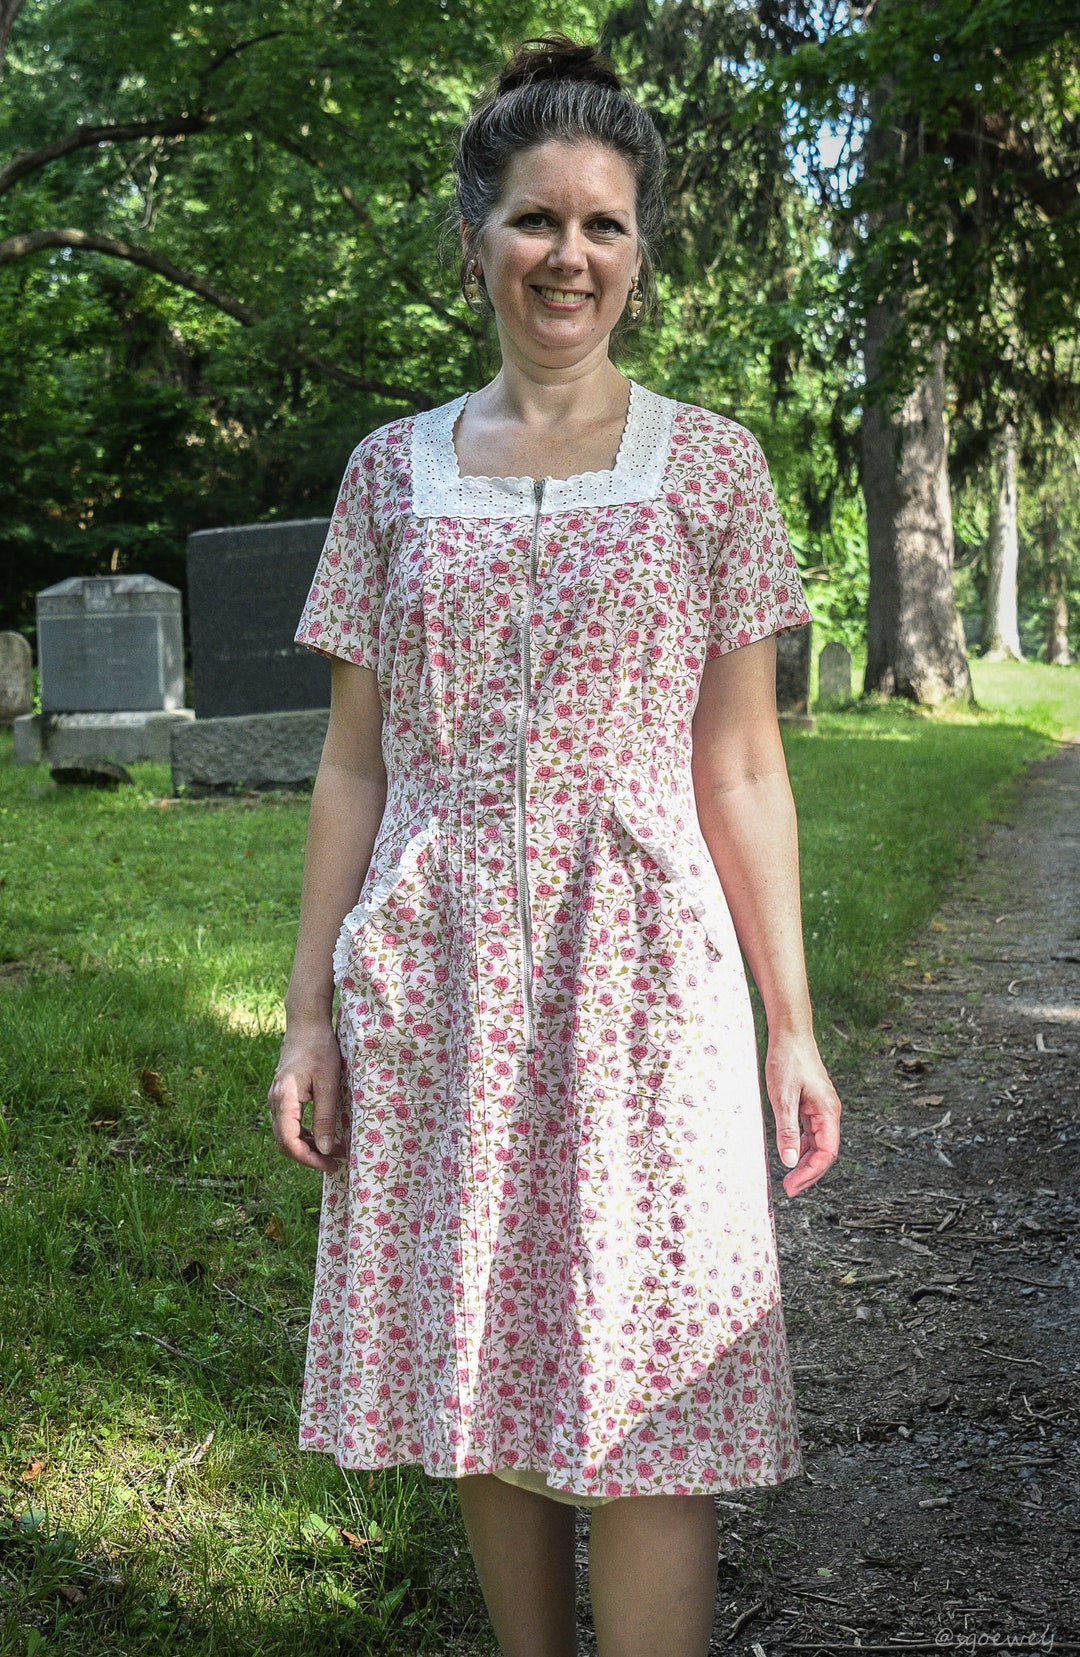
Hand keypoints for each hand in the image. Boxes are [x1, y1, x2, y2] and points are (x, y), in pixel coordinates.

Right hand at [268, 1020, 346, 1172]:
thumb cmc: (319, 1049)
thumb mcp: (328, 1083)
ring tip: (334, 1151)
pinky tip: (323, 1136)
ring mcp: (276, 1099)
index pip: (289, 1142)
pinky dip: (304, 1134)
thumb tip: (326, 1149)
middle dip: (309, 1157)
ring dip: (308, 1146)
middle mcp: (275, 1102)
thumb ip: (325, 1117)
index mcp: (284, 1099)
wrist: (306, 1024)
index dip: (308, 1159)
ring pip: (286, 1135)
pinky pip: (289, 1124)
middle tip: (335, 1162)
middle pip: (285, 1143)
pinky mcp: (283, 1097)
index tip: (330, 1164)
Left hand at [764, 1030, 840, 1197]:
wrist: (791, 1033)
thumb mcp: (782, 1098)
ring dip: (806, 1162)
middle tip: (789, 1189)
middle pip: (825, 1152)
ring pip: (819, 1144)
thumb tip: (789, 1162)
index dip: (811, 1173)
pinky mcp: (814, 1104)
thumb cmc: (787, 1061)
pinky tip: (791, 1154)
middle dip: (809, 1173)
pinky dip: (803, 1147)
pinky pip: (812, 1133)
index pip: (826, 1153)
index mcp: (827, 1112)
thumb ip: (786, 1130)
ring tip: (789, 1178)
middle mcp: (830, 1112)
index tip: (792, 1186)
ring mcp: (823, 1108)